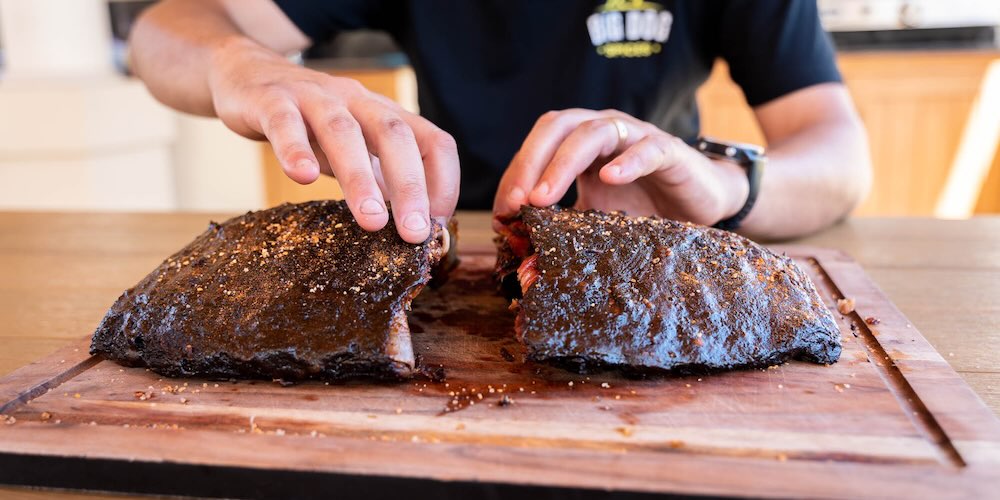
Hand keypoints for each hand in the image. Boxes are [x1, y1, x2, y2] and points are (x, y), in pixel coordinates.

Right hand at [207, 37, 458, 242]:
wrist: (246, 76)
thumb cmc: (309, 123)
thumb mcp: (354, 148)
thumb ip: (380, 178)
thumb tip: (414, 226)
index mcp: (384, 114)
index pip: (433, 141)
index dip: (443, 182)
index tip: (438, 226)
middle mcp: (356, 100)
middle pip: (394, 136)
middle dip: (410, 187)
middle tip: (414, 233)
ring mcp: (313, 98)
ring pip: (343, 132)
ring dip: (360, 178)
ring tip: (372, 220)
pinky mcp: (270, 101)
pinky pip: (284, 124)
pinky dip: (295, 150)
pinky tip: (302, 178)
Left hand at [493, 109, 748, 227]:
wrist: (701, 203)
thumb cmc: (644, 208)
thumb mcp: (596, 220)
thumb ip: (563, 229)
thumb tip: (524, 261)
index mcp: (579, 143)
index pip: (538, 145)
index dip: (516, 173)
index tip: (503, 212)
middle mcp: (603, 131)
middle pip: (557, 127)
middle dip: (531, 163)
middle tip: (516, 202)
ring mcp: (635, 136)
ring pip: (593, 134)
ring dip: (563, 164)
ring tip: (544, 197)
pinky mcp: (669, 151)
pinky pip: (647, 148)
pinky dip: (627, 161)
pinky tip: (609, 179)